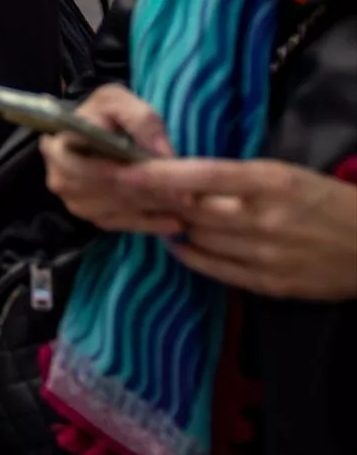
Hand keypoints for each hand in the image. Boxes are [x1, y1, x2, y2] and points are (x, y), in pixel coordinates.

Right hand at [42, 84, 186, 235]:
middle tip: (188, 194)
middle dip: (150, 193)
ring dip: (152, 209)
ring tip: (186, 205)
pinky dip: (148, 224)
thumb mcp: (117, 101)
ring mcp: (74, 202)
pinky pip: (121, 224)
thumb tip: (163, 154)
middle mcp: (61, 180)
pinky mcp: (90, 216)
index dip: (132, 173)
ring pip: (118, 210)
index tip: (168, 174)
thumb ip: (141, 120)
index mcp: (60, 149)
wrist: (87, 131)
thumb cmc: (102, 114)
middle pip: (110, 191)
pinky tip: (174, 221)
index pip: (95, 168)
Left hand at [121, 158, 356, 299]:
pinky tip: (179, 242)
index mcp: (272, 182)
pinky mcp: (269, 284)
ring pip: (198, 238)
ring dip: (176, 226)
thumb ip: (238, 178)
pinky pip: (213, 269)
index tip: (127, 169)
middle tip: (131, 191)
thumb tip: (183, 176)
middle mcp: (265, 219)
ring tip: (161, 213)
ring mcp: (266, 255)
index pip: (204, 175)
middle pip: (192, 209)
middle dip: (159, 200)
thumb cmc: (328, 201)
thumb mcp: (287, 175)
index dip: (161, 174)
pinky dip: (190, 254)